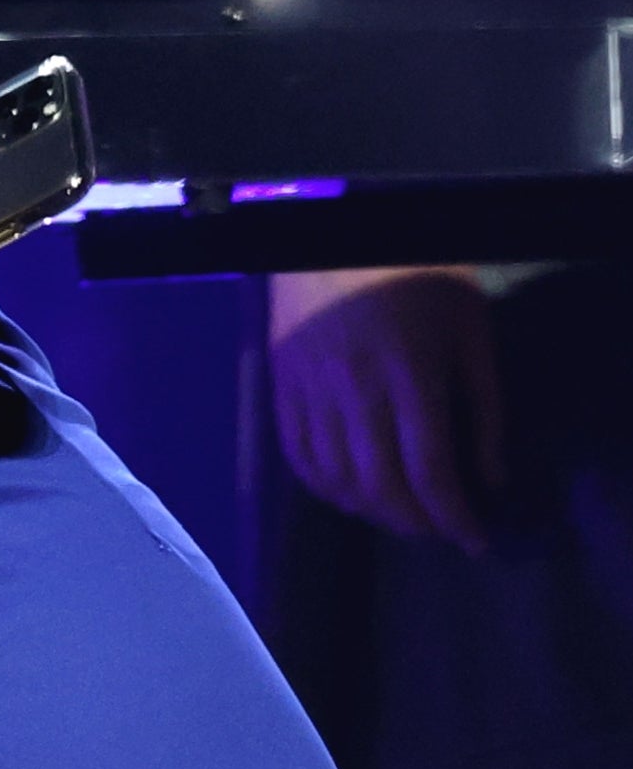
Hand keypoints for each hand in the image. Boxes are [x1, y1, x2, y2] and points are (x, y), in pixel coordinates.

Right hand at [271, 267, 502, 551]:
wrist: (335, 228)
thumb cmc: (414, 275)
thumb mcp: (470, 332)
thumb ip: (485, 409)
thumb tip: (490, 480)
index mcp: (409, 372)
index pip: (431, 471)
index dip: (456, 519)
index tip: (477, 541)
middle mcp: (354, 386)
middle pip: (380, 485)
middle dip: (415, 523)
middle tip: (439, 528)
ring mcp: (308, 384)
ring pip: (335, 476)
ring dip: (370, 510)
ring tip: (398, 511)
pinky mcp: (278, 378)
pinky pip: (294, 451)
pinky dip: (322, 485)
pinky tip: (348, 489)